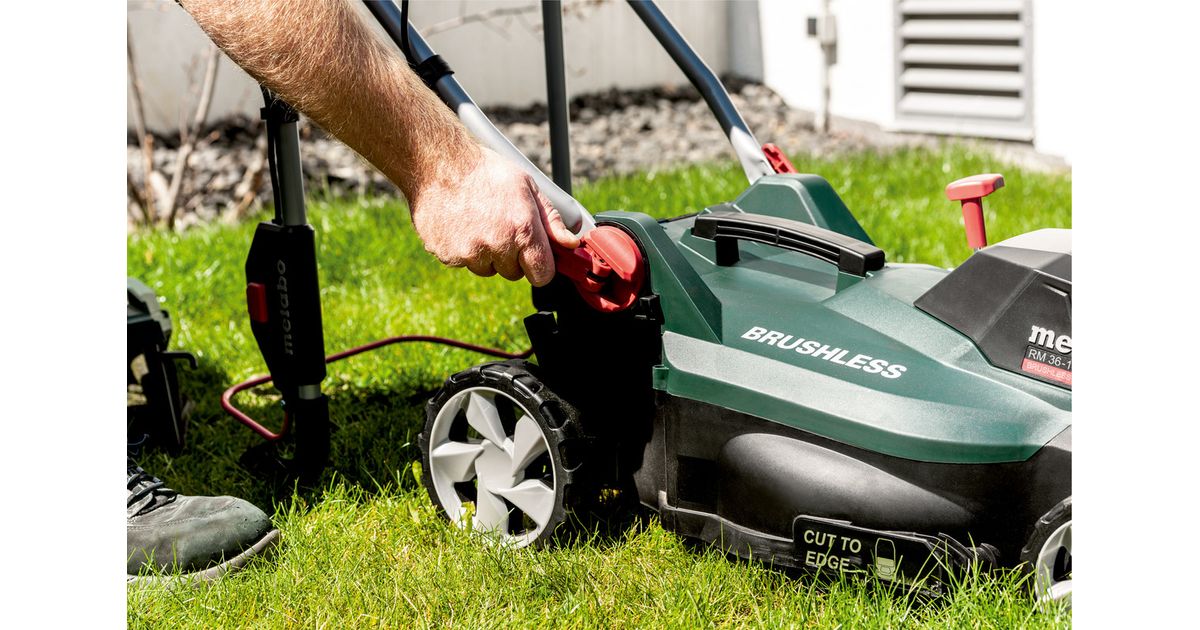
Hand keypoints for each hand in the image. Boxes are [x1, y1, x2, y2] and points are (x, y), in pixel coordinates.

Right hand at [408, 147, 579, 286]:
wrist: (439, 163)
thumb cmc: (486, 171)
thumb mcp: (528, 187)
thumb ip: (551, 220)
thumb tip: (570, 244)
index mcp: (523, 229)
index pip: (542, 274)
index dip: (540, 266)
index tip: (535, 257)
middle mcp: (498, 245)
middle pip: (514, 273)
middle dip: (512, 256)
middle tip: (501, 226)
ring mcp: (470, 252)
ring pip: (487, 269)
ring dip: (486, 254)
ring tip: (478, 222)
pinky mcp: (448, 255)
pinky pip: (462, 263)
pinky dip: (462, 249)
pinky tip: (460, 224)